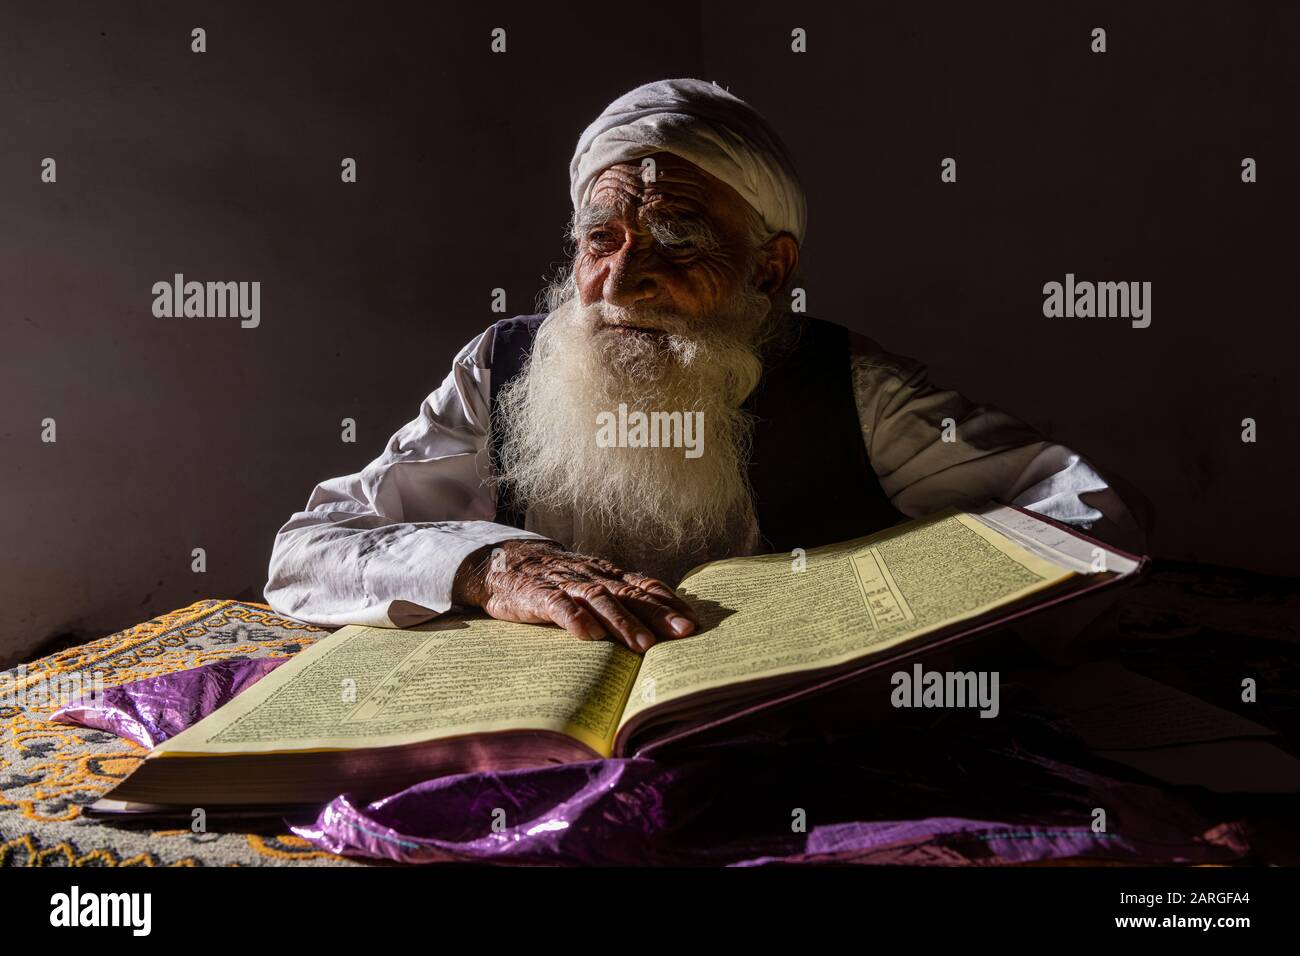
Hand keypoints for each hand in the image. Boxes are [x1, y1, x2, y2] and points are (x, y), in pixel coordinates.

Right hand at [452, 540, 697, 652]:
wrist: (501, 562)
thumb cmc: (552, 579)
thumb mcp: (587, 584)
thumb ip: (615, 599)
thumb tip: (655, 626)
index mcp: (606, 575)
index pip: (644, 585)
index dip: (669, 602)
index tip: (694, 621)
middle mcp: (591, 577)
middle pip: (630, 594)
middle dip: (659, 614)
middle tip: (684, 633)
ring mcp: (565, 584)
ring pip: (600, 600)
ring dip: (623, 622)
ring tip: (643, 645)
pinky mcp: (538, 594)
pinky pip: (558, 605)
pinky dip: (574, 619)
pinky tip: (588, 636)